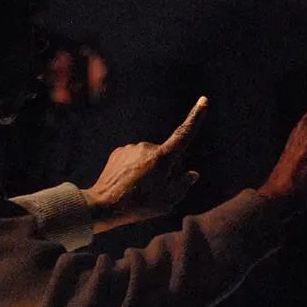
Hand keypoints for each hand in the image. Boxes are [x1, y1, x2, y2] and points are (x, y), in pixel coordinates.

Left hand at [81, 97, 205, 232]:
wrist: (103, 205)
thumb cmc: (138, 206)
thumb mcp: (168, 201)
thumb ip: (183, 185)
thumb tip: (192, 174)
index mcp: (162, 157)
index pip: (184, 134)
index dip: (196, 116)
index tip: (203, 100)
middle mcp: (147, 147)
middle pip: (166, 156)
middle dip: (166, 170)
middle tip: (154, 191)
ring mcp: (132, 148)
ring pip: (150, 158)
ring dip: (150, 170)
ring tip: (139, 190)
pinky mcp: (119, 152)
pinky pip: (135, 159)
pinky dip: (136, 169)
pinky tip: (128, 184)